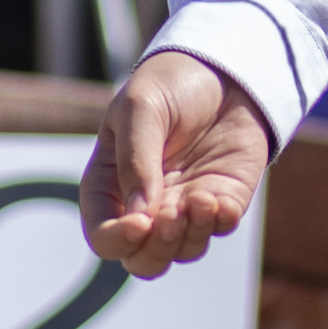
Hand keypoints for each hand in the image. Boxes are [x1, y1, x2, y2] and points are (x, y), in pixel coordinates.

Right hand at [80, 50, 272, 279]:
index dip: (118, 240)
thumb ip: (136, 161)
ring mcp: (186, 206)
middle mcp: (146, 206)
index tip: (141, 223)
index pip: (104, 236)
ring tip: (201, 198)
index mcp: (110, 187)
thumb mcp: (141, 109)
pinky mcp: (224, 199)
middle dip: (157, 249)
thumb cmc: (169, 85)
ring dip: (190, 235)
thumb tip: (141, 218)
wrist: (223, 68)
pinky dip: (218, 222)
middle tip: (173, 216)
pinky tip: (219, 200)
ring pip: (182, 251)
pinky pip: (220, 228)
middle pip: (143, 260)